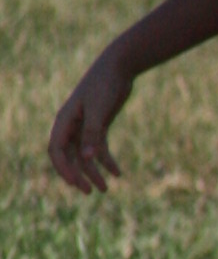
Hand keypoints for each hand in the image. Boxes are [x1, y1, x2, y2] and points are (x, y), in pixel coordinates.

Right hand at [48, 56, 129, 193]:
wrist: (119, 67)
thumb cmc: (105, 85)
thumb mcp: (99, 110)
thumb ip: (93, 133)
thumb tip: (87, 158)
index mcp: (65, 120)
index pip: (56, 150)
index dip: (63, 168)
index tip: (75, 184)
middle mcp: (72, 124)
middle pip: (69, 156)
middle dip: (78, 175)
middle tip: (90, 191)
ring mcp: (85, 125)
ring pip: (84, 155)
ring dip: (93, 172)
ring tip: (106, 189)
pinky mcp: (99, 124)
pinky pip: (98, 148)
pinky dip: (106, 161)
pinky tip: (117, 173)